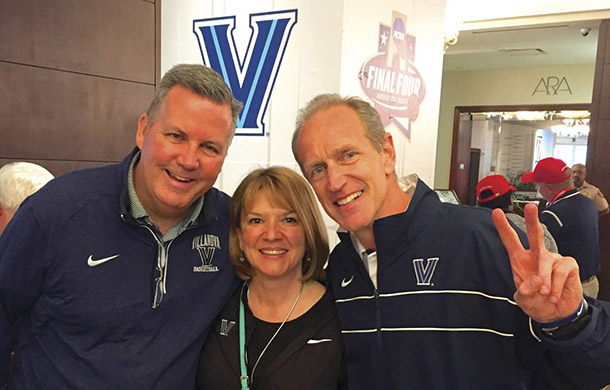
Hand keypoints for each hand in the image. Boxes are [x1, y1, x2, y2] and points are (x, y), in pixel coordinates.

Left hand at [492, 203, 582, 321]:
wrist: (556, 313)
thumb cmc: (537, 302)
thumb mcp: (524, 300)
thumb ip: (525, 291)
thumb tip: (536, 280)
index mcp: (520, 259)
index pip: (510, 240)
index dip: (503, 227)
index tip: (496, 212)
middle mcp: (536, 255)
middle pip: (534, 234)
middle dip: (532, 220)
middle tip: (530, 207)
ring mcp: (553, 258)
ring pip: (546, 260)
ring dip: (545, 280)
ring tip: (545, 294)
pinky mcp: (568, 264)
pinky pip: (561, 271)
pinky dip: (556, 286)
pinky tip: (554, 295)